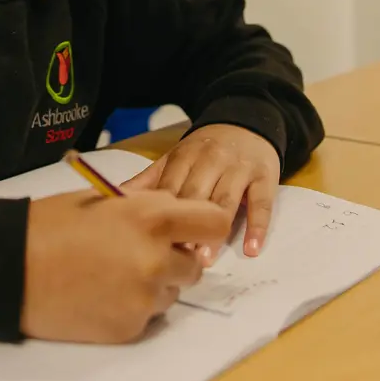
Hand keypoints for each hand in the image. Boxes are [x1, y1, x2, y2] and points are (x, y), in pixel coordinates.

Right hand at [20, 189, 230, 343]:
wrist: (11, 267)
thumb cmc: (51, 224)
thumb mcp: (101, 200)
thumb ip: (143, 207)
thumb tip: (171, 215)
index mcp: (151, 217)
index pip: (213, 222)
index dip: (205, 225)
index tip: (191, 230)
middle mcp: (157, 259)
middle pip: (195, 265)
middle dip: (174, 259)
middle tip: (139, 253)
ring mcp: (145, 297)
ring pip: (171, 293)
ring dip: (154, 284)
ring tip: (112, 274)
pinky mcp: (130, 327)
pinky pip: (148, 317)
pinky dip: (132, 306)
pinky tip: (100, 294)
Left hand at [124, 124, 280, 260]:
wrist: (246, 121)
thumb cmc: (205, 149)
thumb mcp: (176, 158)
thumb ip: (150, 180)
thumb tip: (114, 198)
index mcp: (184, 157)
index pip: (170, 189)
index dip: (160, 215)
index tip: (150, 242)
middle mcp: (211, 161)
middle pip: (196, 196)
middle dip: (185, 225)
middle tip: (175, 257)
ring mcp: (239, 168)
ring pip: (226, 200)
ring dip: (216, 230)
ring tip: (205, 259)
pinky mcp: (265, 176)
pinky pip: (262, 203)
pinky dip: (257, 227)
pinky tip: (251, 250)